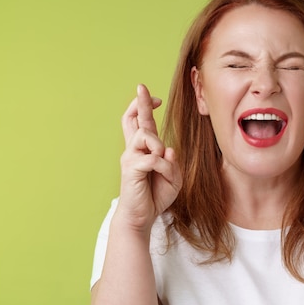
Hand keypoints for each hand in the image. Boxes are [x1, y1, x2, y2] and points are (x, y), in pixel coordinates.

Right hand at [116, 84, 181, 231]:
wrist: (141, 217)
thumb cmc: (155, 196)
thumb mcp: (173, 177)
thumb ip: (172, 162)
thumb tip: (167, 149)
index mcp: (143, 149)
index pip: (139, 122)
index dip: (145, 107)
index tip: (155, 98)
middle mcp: (133, 150)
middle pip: (134, 119)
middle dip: (140, 102)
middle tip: (142, 87)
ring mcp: (130, 158)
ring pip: (146, 135)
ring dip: (159, 147)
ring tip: (162, 163)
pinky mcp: (131, 169)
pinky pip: (153, 159)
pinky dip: (164, 168)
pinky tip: (162, 177)